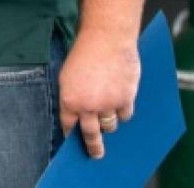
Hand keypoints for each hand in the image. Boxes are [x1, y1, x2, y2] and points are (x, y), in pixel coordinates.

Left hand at [58, 28, 139, 158]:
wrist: (107, 38)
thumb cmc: (85, 52)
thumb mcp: (68, 75)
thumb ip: (73, 96)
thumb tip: (78, 115)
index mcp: (69, 100)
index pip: (69, 126)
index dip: (72, 134)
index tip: (74, 141)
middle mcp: (88, 106)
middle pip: (91, 135)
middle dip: (94, 147)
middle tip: (97, 154)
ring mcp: (108, 104)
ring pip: (110, 126)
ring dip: (109, 123)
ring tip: (108, 114)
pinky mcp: (125, 99)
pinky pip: (125, 115)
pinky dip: (123, 111)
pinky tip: (121, 100)